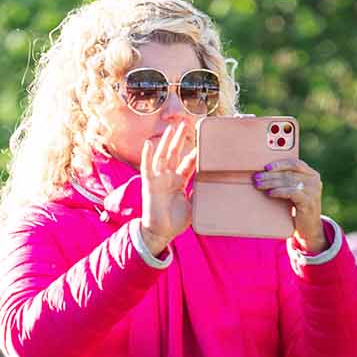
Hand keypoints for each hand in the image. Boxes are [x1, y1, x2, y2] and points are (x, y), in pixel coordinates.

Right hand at [138, 116, 196, 254]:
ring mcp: (158, 179)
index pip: (187, 163)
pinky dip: (146, 155)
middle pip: (175, 153)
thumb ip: (198, 193)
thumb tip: (210, 184)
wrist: (161, 233)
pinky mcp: (149, 184)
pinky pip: (147, 167)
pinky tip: (148, 143)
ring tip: (172, 128)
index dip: (194, 152)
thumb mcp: (193, 206)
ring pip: (163, 156)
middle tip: (186, 123)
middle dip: (180, 138)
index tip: (202, 141)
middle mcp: (168, 177)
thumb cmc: (175, 222)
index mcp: (179, 181)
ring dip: (167, 142)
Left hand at [253, 155, 326, 250]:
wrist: (309, 229)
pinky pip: (291, 193)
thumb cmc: (299, 209)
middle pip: (289, 173)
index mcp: (312, 174)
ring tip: (259, 185)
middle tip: (257, 177)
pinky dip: (279, 191)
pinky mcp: (308, 202)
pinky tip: (270, 193)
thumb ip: (290, 181)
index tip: (266, 167)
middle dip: (271, 175)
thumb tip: (267, 172)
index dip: (280, 164)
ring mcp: (313, 191)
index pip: (295, 164)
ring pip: (289, 182)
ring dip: (271, 183)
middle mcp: (314, 181)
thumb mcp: (297, 192)